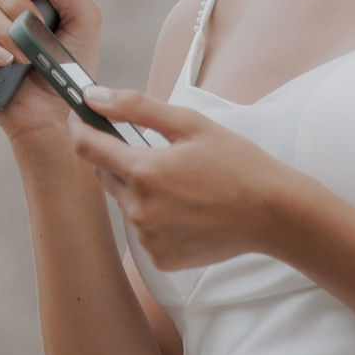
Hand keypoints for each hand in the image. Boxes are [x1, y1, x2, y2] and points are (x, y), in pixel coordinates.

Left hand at [71, 86, 308, 270]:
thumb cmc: (237, 164)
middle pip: (106, 175)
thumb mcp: (189, 123)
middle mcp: (140, 209)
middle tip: (157, 151)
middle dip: (119, 159)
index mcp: (144, 172)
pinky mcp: (161, 258)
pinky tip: (187, 209)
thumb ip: (135, 107)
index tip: (80, 116)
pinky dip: (156, 217)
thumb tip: (93, 96)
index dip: (79, 127)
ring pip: (125, 203)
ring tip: (182, 183)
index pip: (87, 147)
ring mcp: (149, 238)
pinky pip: (144, 230)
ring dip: (139, 189)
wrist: (274, 215)